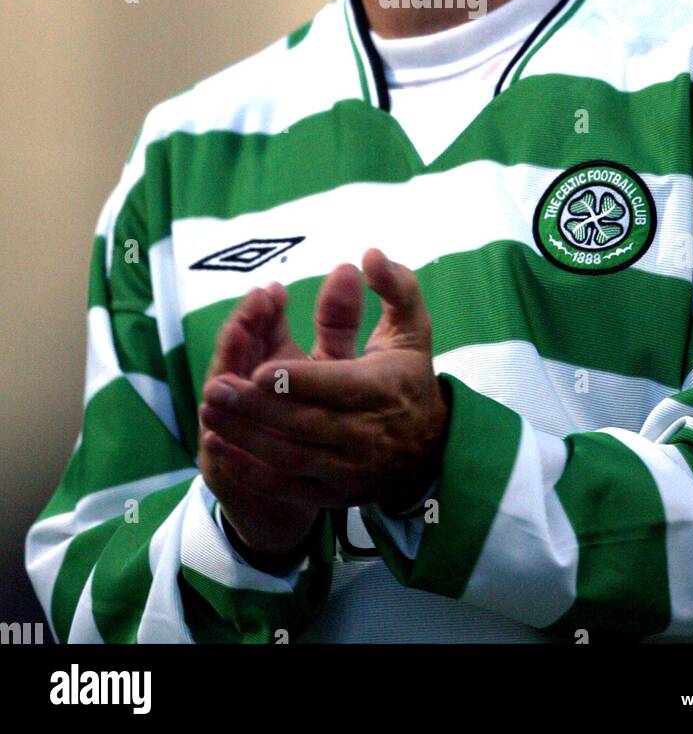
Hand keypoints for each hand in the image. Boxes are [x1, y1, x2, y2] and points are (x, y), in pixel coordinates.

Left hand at [200, 249, 450, 513]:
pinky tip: (219, 445)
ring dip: (245, 436)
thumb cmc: (409, 376)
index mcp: (383, 389)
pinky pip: (286, 485)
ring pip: (290, 456)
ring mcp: (348, 468)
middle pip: (305, 423)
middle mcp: (366, 434)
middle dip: (257, 407)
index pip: (337, 387)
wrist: (428, 449)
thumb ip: (395, 287)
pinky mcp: (333, 492)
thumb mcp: (413, 327)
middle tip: (216, 386)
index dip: (298, 381)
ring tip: (209, 410)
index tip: (260, 369)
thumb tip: (367, 255)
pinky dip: (250, 470)